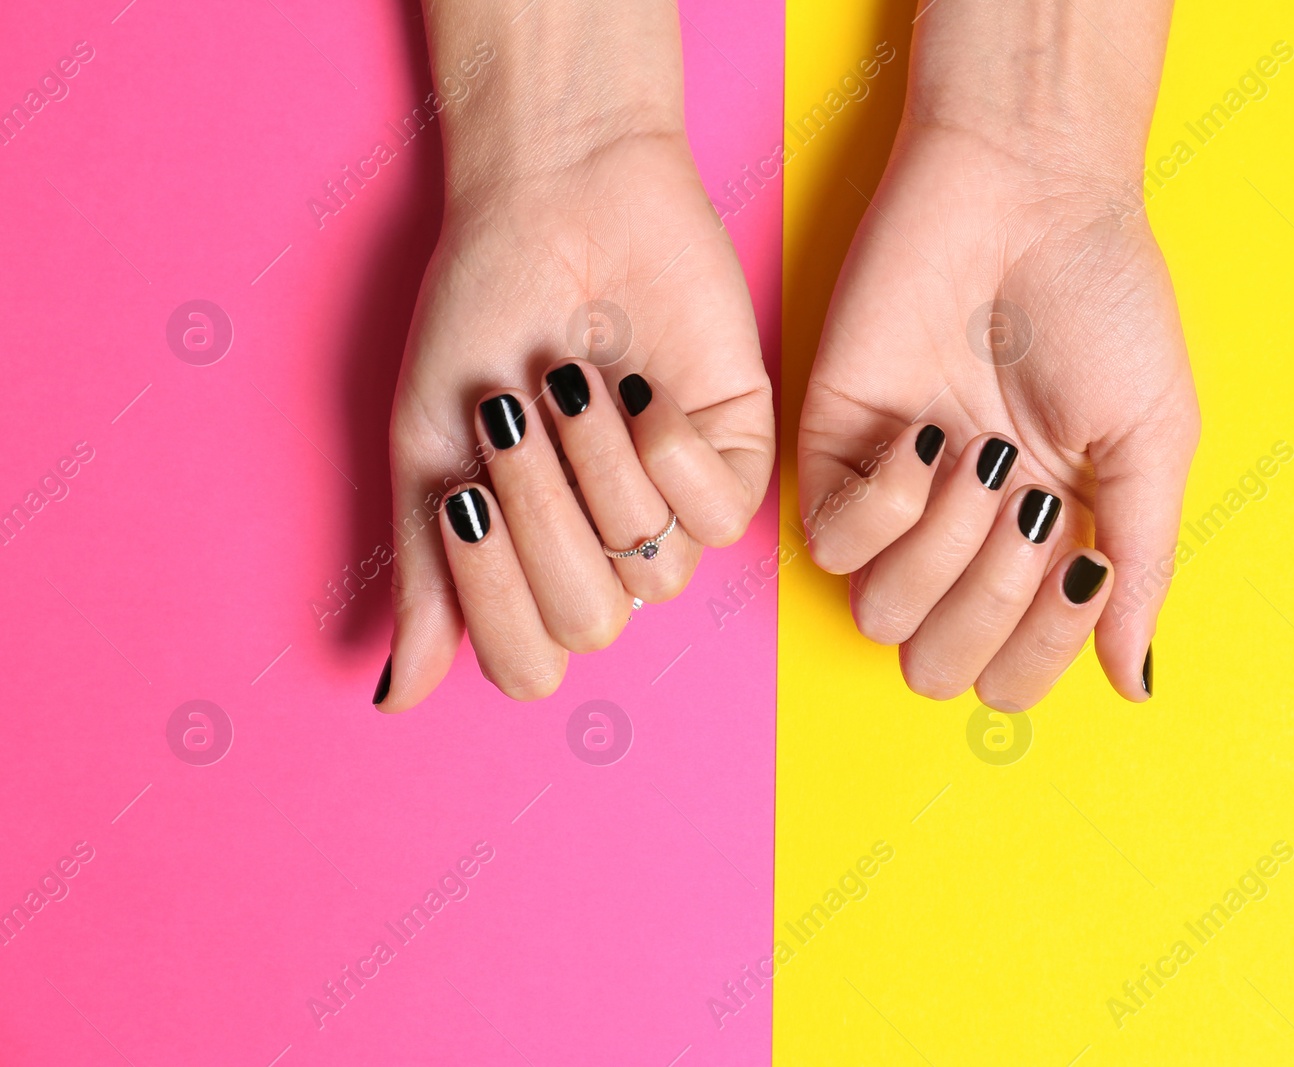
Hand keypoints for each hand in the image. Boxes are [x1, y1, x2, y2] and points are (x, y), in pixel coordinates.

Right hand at [377, 3, 772, 710]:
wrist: (554, 202)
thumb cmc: (483, 317)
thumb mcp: (427, 446)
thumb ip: (422, 573)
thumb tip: (392, 699)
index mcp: (530, 561)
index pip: (528, 664)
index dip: (493, 597)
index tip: (460, 491)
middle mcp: (606, 550)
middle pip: (588, 626)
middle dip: (540, 520)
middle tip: (512, 420)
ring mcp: (674, 508)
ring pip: (655, 574)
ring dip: (598, 471)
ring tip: (570, 383)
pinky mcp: (738, 457)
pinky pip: (720, 520)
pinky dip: (668, 453)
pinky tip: (641, 387)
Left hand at [798, 109, 1196, 708]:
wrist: (1031, 195)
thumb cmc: (1103, 305)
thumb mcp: (1151, 442)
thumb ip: (1143, 568)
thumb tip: (1136, 686)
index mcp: (1039, 549)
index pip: (1012, 676)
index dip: (1047, 649)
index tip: (1085, 560)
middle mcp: (960, 540)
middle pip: (938, 666)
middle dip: (994, 608)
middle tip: (1032, 506)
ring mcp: (895, 499)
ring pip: (883, 618)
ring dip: (948, 552)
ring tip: (989, 455)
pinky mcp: (835, 447)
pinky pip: (831, 542)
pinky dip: (887, 509)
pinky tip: (929, 441)